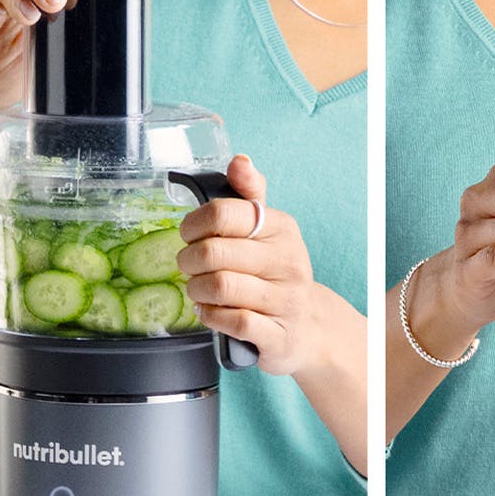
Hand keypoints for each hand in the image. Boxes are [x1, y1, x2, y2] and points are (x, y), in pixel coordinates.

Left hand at [178, 155, 326, 377]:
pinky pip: (233, 321)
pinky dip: (210, 315)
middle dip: (188, 261)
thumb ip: (249, 194)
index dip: (193, 225)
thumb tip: (239, 160)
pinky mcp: (277, 335)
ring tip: (197, 289)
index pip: (223, 213)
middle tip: (187, 266)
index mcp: (281, 228)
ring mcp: (285, 300)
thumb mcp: (266, 231)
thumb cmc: (274, 273)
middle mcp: (288, 261)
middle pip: (214, 253)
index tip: (188, 235)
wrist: (307, 326)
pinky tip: (208, 311)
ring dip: (196, 289)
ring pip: (221, 287)